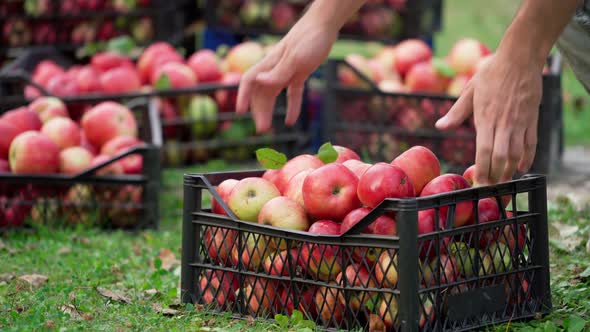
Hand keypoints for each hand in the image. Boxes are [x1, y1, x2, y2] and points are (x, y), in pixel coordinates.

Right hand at [236, 16, 337, 132]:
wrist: (325, 25)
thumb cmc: (309, 38)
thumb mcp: (296, 57)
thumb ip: (278, 72)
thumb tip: (260, 82)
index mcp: (270, 63)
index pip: (250, 81)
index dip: (243, 96)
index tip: (240, 112)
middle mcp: (274, 68)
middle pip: (260, 92)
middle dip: (258, 111)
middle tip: (261, 130)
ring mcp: (286, 70)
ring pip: (273, 94)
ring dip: (269, 111)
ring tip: (269, 128)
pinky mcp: (299, 72)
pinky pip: (292, 93)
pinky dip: (291, 107)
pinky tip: (290, 120)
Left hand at [435, 53, 543, 184]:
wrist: (520, 58)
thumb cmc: (491, 73)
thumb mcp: (469, 91)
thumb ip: (456, 112)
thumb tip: (440, 126)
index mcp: (485, 118)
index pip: (484, 151)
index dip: (482, 170)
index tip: (479, 183)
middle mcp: (504, 123)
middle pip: (501, 157)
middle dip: (496, 176)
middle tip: (490, 189)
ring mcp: (520, 122)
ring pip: (517, 153)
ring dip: (510, 170)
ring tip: (503, 181)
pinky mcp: (532, 119)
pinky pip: (531, 143)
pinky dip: (527, 158)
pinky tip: (521, 167)